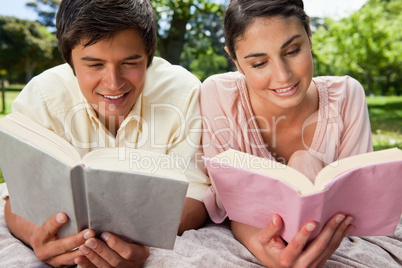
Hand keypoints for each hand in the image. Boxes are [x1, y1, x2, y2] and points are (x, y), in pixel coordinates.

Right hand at [30, 212, 95, 266]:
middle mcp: (44, 252)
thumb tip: (72, 203)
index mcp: (39, 238)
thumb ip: (57, 218)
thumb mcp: (48, 224)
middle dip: (77, 239)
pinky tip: (95, 252)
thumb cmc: (50, 230)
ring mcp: (54, 262)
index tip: (64, 215)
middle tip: (90, 232)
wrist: (43, 247)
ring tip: (95, 242)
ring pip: (70, 258)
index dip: (55, 223)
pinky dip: (86, 258)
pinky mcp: (62, 267)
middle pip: (61, 246)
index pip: (47, 229)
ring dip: (84, 250)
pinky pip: (75, 264)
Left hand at [75, 232, 149, 267]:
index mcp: (141, 254)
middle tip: (90, 240)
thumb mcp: (135, 234)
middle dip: (102, 251)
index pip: (128, 252)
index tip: (105, 234)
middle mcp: (132, 265)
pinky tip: (78, 259)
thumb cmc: (134, 238)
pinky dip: (87, 265)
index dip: (116, 244)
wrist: (133, 251)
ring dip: (93, 257)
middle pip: (116, 261)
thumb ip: (126, 231)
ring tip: (83, 247)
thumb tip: (111, 220)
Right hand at [232, 213, 353, 267]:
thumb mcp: (264, 239)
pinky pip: (332, 250)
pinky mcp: (319, 264)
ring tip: (347, 218)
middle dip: (330, 229)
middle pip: (318, 246)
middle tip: (339, 215)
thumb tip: (277, 217)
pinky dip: (340, 238)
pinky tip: (347, 227)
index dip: (304, 234)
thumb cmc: (269, 246)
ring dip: (339, 232)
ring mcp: (312, 266)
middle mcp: (300, 266)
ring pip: (328, 249)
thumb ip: (269, 229)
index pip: (296, 245)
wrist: (276, 261)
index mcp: (285, 259)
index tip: (313, 222)